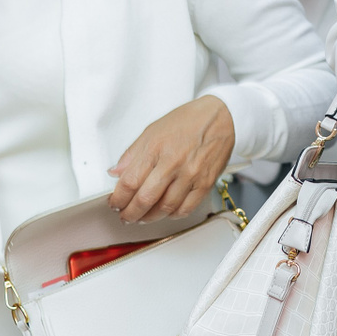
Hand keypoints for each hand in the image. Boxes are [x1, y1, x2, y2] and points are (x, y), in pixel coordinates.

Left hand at [108, 95, 235, 223]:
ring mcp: (191, 175)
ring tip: (142, 217)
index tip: (114, 203)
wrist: (221, 117)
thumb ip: (132, 153)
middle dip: (130, 213)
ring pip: (165, 208)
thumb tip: (116, 173)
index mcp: (156, 148)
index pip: (130, 181)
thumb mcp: (153, 130)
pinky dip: (172, 215)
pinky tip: (165, 212)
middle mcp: (173, 163)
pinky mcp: (205, 183)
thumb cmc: (188, 121)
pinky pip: (186, 208)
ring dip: (149, 217)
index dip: (118, 198)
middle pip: (145, 199)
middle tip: (125, 215)